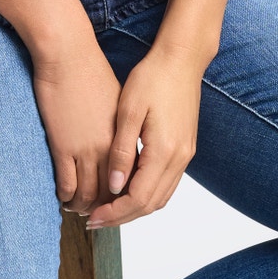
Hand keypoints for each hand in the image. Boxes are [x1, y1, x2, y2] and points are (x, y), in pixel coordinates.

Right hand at [31, 42, 122, 216]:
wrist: (68, 54)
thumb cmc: (92, 73)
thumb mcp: (120, 103)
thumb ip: (124, 131)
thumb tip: (126, 150)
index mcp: (127, 138)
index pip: (134, 181)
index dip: (127, 200)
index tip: (119, 207)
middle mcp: (110, 148)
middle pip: (113, 194)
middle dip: (108, 211)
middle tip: (99, 216)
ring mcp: (86, 149)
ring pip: (89, 195)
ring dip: (85, 207)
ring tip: (79, 209)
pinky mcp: (63, 147)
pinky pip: (67, 185)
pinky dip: (66, 197)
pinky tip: (63, 197)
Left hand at [83, 47, 203, 228]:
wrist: (182, 59)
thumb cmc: (152, 78)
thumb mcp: (128, 112)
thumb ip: (122, 152)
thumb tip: (114, 187)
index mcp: (164, 151)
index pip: (138, 198)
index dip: (114, 213)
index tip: (92, 217)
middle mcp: (179, 159)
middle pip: (151, 204)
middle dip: (122, 216)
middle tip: (94, 220)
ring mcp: (185, 154)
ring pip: (161, 196)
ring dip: (135, 208)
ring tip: (108, 209)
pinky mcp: (185, 148)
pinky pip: (166, 183)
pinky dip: (146, 193)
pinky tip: (127, 188)